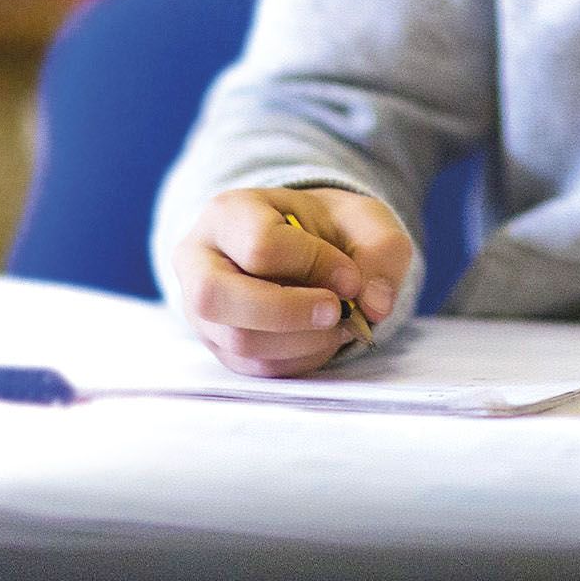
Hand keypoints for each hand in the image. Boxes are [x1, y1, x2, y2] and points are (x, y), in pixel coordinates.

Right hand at [178, 186, 411, 376]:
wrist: (302, 246)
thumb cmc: (326, 228)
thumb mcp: (363, 219)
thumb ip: (381, 250)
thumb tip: (375, 304)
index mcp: (227, 213)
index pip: (260, 246)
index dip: (314, 265)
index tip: (351, 276)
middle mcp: (198, 262)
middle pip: (220, 298)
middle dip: (290, 313)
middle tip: (338, 312)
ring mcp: (200, 310)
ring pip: (237, 341)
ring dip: (301, 341)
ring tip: (337, 324)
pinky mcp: (218, 346)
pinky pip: (253, 367)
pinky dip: (298, 359)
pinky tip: (321, 338)